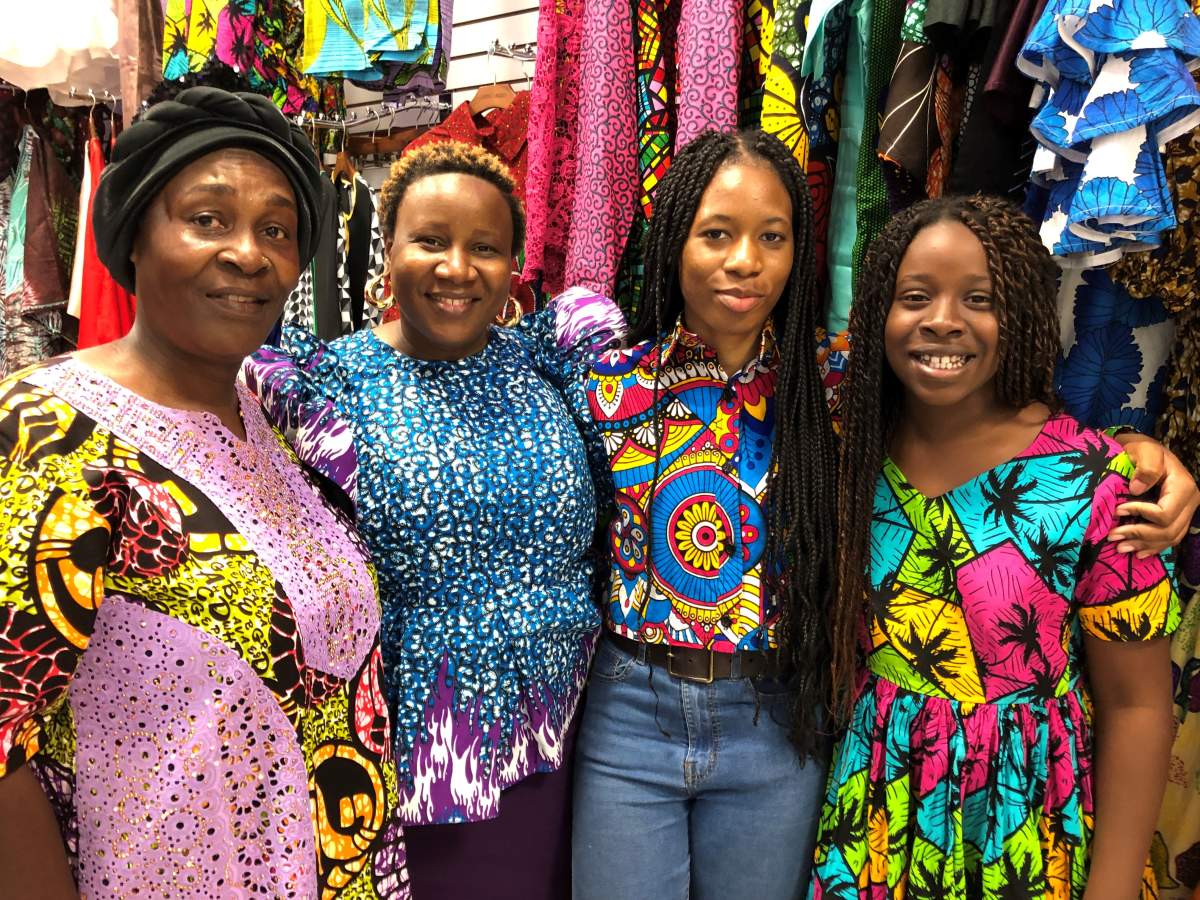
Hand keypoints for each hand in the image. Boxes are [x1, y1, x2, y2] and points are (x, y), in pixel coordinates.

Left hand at [1109, 434, 1198, 556]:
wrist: (1145, 452)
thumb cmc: (1142, 450)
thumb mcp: (1143, 450)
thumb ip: (1145, 468)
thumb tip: (1137, 490)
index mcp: (1183, 487)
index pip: (1164, 513)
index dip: (1140, 515)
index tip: (1116, 511)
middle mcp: (1189, 502)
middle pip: (1168, 530)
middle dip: (1139, 535)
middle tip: (1112, 536)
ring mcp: (1185, 512)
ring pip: (1170, 538)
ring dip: (1144, 545)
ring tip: (1120, 548)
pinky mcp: (1178, 517)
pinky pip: (1170, 538)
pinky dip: (1153, 547)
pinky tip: (1138, 552)